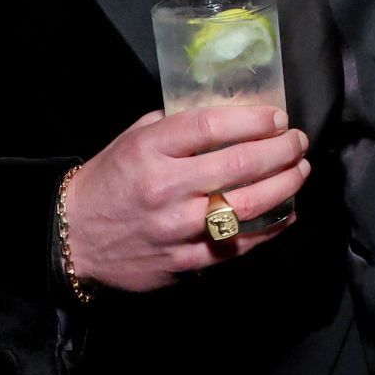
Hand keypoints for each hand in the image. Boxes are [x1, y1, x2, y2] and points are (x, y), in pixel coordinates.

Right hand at [62, 106, 308, 292]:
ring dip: (283, 187)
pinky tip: (287, 213)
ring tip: (300, 171)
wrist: (74, 237)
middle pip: (238, 165)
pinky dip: (269, 229)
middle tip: (299, 141)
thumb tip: (228, 114)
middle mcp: (166, 188)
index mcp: (150, 149)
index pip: (211, 126)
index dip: (252, 120)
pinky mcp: (185, 261)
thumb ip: (176, 125)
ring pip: (245, 207)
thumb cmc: (109, 180)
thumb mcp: (134, 138)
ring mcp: (177, 228)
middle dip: (280, 151)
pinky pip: (237, 246)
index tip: (277, 117)